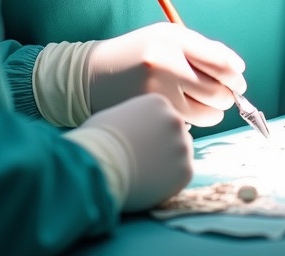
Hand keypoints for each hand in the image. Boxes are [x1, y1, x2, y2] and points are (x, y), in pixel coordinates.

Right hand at [67, 93, 192, 211]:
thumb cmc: (99, 139)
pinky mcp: (185, 170)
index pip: (163, 118)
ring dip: (169, 162)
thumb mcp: (117, 114)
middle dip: (164, 146)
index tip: (141, 144)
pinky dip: (170, 181)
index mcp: (158, 102)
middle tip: (145, 160)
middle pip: (175, 134)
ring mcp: (182, 144)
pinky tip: (152, 182)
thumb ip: (135, 118)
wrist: (99, 165)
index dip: (152, 133)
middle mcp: (175, 119)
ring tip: (146, 172)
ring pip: (181, 154)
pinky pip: (182, 175)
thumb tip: (135, 127)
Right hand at [87, 23, 246, 126]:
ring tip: (199, 103)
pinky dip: (191, 121)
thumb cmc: (139, 54)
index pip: (220, 62)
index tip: (238, 81)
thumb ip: (203, 49)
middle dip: (227, 96)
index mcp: (172, 39)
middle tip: (222, 95)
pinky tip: (177, 109)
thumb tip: (237, 69)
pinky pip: (189, 125)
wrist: (93, 75)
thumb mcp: (167, 37)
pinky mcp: (151, 115)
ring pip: (208, 113)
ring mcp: (158, 93)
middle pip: (218, 92)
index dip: (235, 76)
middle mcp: (165, 64)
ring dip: (212, 111)